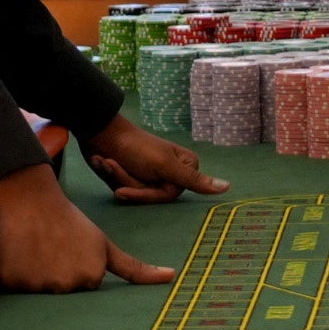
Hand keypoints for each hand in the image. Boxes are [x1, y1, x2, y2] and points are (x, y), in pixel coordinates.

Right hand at [0, 163, 169, 292]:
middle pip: (58, 295)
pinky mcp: (10, 283)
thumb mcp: (104, 245)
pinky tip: (18, 253)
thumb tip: (171, 277)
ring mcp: (38, 286)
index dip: (73, 269)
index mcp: (91, 278)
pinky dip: (12, 273)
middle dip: (53, 275)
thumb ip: (135, 269)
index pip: (80, 290)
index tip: (71, 250)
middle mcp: (66, 287)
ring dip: (32, 275)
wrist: (30, 197)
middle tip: (51, 248)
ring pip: (35, 292)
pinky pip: (11, 288)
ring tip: (35, 248)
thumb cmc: (70, 220)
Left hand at [75, 114, 225, 203]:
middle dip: (127, 183)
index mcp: (185, 167)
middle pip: (151, 195)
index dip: (143, 193)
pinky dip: (112, 176)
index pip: (167, 196)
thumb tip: (228, 187)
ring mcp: (153, 174)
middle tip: (112, 165)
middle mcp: (172, 172)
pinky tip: (105, 161)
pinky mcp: (136, 176)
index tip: (123, 187)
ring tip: (107, 160)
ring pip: (137, 192)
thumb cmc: (134, 147)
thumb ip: (194, 180)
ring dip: (117, 177)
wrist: (101, 133)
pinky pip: (126, 188)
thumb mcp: (164, 165)